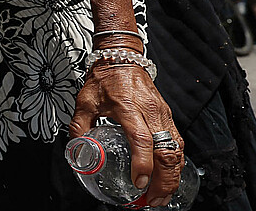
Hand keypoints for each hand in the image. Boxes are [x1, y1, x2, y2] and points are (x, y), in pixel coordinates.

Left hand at [70, 62, 183, 207]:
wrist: (122, 59)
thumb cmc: (104, 80)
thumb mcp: (85, 101)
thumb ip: (79, 126)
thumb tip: (77, 149)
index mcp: (129, 108)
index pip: (141, 139)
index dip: (142, 163)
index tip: (139, 183)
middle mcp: (151, 113)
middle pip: (166, 151)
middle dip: (163, 180)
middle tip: (153, 200)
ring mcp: (163, 115)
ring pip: (176, 150)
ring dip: (172, 176)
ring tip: (162, 196)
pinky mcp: (168, 117)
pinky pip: (178, 144)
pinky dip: (176, 164)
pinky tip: (169, 178)